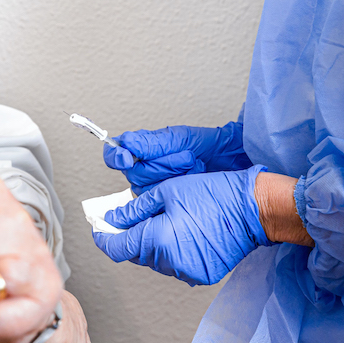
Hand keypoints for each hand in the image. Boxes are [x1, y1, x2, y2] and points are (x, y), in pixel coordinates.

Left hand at [92, 165, 268, 284]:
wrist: (255, 209)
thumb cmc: (215, 194)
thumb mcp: (167, 192)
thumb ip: (135, 209)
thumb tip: (113, 218)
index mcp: (158, 239)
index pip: (116, 247)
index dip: (103, 237)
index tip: (99, 227)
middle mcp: (170, 261)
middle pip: (134, 254)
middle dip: (129, 236)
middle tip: (130, 216)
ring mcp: (187, 272)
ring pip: (154, 260)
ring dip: (151, 244)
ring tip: (164, 221)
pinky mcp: (201, 275)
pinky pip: (174, 265)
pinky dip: (171, 251)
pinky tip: (181, 233)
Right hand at [104, 121, 252, 194]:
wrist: (229, 161)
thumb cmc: (204, 146)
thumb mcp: (177, 139)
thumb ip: (148, 143)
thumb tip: (124, 144)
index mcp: (139, 151)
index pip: (114, 156)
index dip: (116, 157)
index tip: (127, 157)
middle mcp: (142, 170)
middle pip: (133, 175)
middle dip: (162, 166)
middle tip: (184, 156)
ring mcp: (153, 188)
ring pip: (146, 190)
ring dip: (173, 176)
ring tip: (192, 167)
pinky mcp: (164, 203)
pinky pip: (159, 202)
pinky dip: (179, 189)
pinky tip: (191, 182)